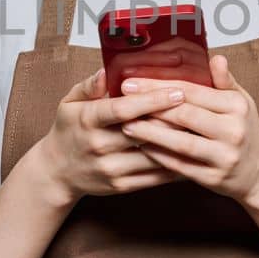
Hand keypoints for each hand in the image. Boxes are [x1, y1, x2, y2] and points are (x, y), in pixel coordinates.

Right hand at [35, 66, 188, 201]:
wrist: (57, 172)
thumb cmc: (69, 130)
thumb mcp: (69, 103)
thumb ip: (89, 86)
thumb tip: (105, 71)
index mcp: (88, 119)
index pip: (124, 109)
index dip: (152, 100)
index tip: (178, 91)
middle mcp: (99, 145)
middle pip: (144, 132)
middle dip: (173, 119)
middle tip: (200, 108)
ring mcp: (111, 168)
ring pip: (153, 156)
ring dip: (179, 143)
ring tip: (201, 130)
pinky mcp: (121, 186)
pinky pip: (154, 176)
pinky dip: (175, 166)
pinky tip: (191, 153)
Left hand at [117, 54, 258, 204]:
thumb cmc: (245, 131)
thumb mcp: (241, 102)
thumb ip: (224, 81)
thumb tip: (214, 58)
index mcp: (236, 105)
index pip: (192, 91)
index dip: (159, 85)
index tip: (133, 81)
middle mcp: (233, 130)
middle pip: (184, 115)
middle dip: (150, 106)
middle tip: (122, 100)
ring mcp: (224, 156)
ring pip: (180, 142)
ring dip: (151, 134)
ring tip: (127, 125)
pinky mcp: (214, 178)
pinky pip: (181, 166)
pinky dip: (160, 157)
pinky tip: (142, 148)